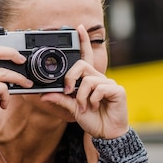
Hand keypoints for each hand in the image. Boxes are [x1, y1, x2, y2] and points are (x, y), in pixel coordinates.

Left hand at [41, 24, 128, 139]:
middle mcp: (99, 79)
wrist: (106, 134)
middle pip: (82, 66)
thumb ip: (60, 99)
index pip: (86, 57)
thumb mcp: (72, 109)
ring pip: (88, 80)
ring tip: (85, 107)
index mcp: (89, 80)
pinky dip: (93, 99)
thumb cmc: (93, 120)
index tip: (78, 28)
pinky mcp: (117, 91)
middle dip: (71, 78)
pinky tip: (96, 106)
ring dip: (82, 96)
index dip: (83, 42)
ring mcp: (109, 84)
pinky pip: (100, 89)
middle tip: (68, 91)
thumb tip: (44, 94)